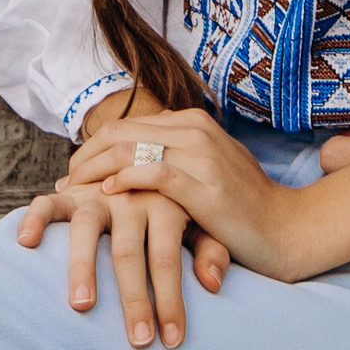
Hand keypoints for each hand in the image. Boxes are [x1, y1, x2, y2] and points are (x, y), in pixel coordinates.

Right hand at [15, 179, 220, 349]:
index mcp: (168, 204)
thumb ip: (209, 249)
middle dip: (134, 301)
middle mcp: (132, 198)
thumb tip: (213, 283)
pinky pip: (49, 203)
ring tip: (82, 306)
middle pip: (129, 252)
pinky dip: (35, 218)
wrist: (149, 156)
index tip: (172, 339)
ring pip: (86, 230)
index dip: (169, 300)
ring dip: (82, 267)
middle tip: (138, 341)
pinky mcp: (71, 192)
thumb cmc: (178, 205)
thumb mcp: (202, 222)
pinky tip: (25, 242)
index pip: (167, 258)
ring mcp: (99, 194)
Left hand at [75, 107, 307, 281]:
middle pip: (122, 132)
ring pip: (131, 147)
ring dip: (94, 169)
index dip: (93, 146)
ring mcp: (202, 155)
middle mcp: (197, 130)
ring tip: (74, 190)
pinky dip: (125, 178)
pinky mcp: (205, 185)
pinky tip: (106, 194)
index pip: (127, 125)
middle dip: (85, 157)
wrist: (285, 227)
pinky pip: (155, 172)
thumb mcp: (206, 169)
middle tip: (65, 183)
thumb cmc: (242, 205)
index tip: (73, 172)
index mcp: (194, 122)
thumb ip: (173, 157)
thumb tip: (129, 163)